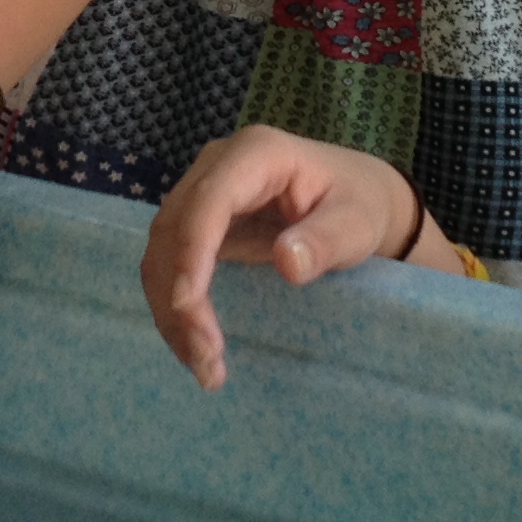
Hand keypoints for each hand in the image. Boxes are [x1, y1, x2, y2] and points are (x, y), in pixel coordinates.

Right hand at [140, 125, 422, 392]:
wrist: (354, 196)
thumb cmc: (358, 204)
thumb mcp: (357, 223)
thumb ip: (325, 240)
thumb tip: (286, 262)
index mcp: (256, 153)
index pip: (209, 201)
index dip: (191, 252)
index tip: (188, 305)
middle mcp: (216, 167)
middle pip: (174, 230)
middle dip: (179, 297)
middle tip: (206, 359)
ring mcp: (201, 193)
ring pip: (162, 251)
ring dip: (172, 311)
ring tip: (204, 367)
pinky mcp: (197, 222)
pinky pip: (170, 263)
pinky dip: (175, 307)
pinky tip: (194, 347)